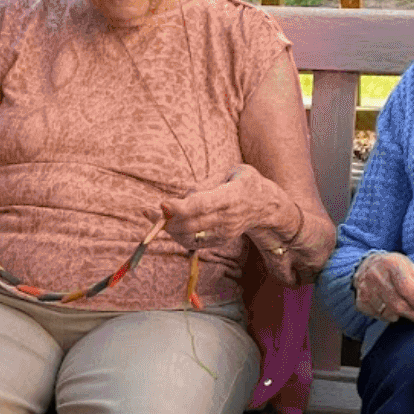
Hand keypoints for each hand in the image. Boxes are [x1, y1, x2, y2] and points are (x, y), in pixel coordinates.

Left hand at [162, 166, 287, 250]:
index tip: (162, 204)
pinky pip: (193, 242)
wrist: (266, 206)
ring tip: (153, 216)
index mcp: (232, 196)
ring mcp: (224, 233)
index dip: (181, 207)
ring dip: (167, 228)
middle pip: (191, 224)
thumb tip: (183, 198)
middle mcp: (228, 218)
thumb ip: (207, 183)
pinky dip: (176, 234)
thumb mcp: (232, 171)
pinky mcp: (220, 241)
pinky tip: (167, 223)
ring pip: (189, 236)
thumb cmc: (245, 182)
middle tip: (147, 211)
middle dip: (166, 220)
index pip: (203, 205)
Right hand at [352, 250, 413, 324]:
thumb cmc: (395, 268)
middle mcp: (376, 275)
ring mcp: (366, 288)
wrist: (369, 264)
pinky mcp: (361, 300)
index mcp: (392, 264)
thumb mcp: (410, 268)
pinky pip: (378, 316)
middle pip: (399, 305)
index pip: (408, 289)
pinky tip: (391, 308)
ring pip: (389, 313)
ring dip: (402, 315)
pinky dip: (388, 316)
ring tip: (408, 310)